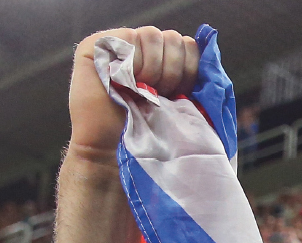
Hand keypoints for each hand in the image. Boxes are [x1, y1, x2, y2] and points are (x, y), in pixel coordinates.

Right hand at [69, 27, 198, 155]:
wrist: (112, 147)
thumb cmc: (146, 129)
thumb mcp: (176, 101)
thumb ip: (189, 76)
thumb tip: (206, 51)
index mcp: (161, 58)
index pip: (188, 44)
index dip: (189, 68)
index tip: (180, 93)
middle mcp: (139, 46)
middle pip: (172, 37)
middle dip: (172, 70)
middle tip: (159, 93)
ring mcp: (116, 43)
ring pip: (152, 35)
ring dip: (153, 67)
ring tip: (141, 89)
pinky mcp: (95, 45)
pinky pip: (128, 38)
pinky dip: (133, 63)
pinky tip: (125, 81)